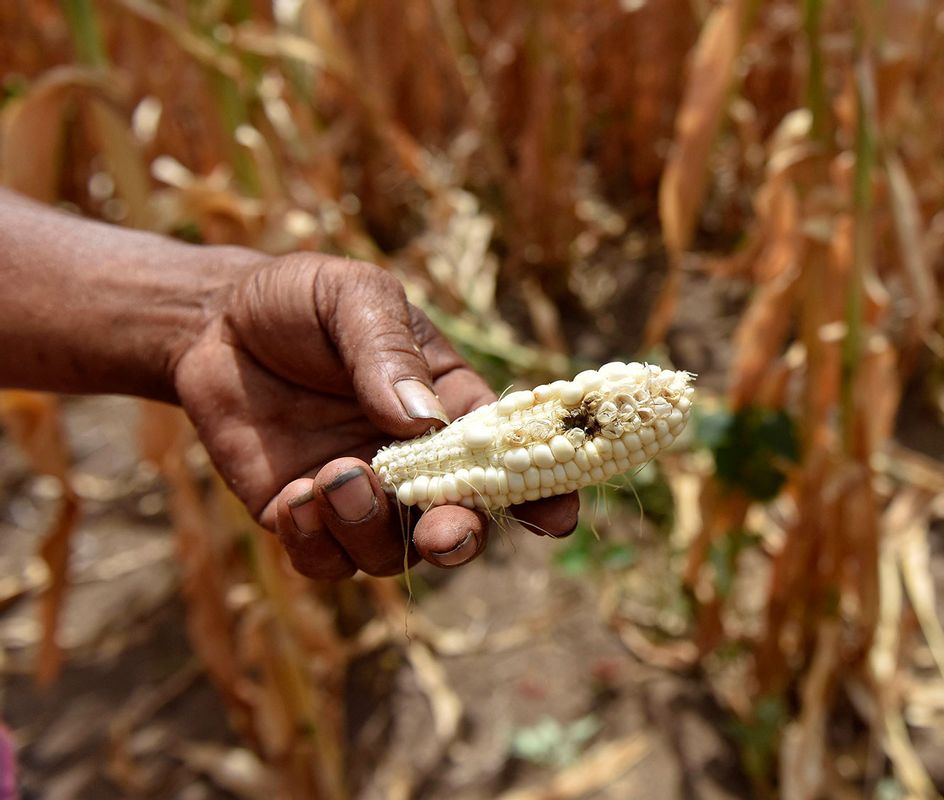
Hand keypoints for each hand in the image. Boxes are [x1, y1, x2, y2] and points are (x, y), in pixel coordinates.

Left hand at [173, 253, 577, 578]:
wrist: (213, 322)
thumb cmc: (303, 300)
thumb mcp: (354, 297)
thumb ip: (387, 352)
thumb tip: (420, 420)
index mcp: (452, 408)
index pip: (511, 457)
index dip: (542, 493)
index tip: (554, 518)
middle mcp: (415, 465)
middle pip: (459, 524)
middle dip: (459, 538)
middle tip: (440, 534)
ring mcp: (360, 496)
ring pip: (390, 554)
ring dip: (371, 529)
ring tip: (334, 475)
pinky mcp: (301, 517)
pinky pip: (323, 560)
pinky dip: (315, 542)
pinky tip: (293, 496)